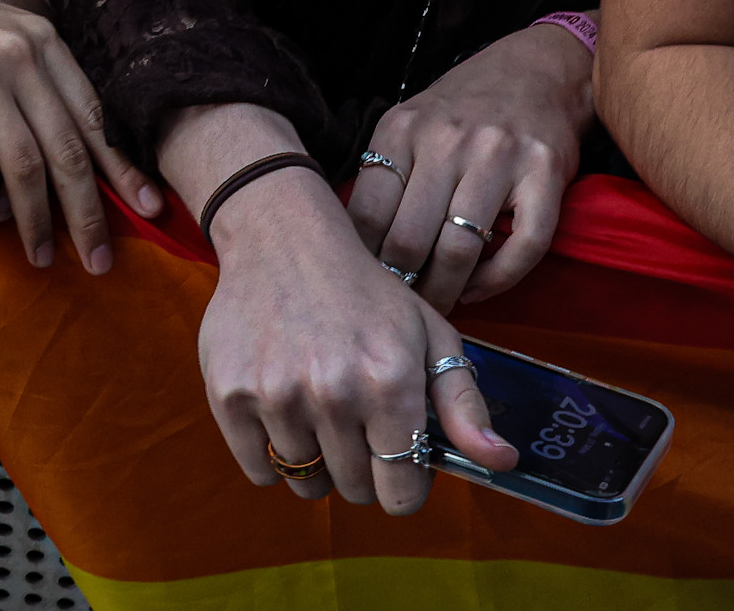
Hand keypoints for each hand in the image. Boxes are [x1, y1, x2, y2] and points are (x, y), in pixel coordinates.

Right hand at [0, 0, 155, 269]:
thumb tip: (72, 139)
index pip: (94, 113)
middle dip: (87, 211)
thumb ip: (31, 80)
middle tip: (101, 260)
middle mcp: (19, 52)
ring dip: (33, 221)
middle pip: (68, 148)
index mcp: (40, 41)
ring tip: (40, 260)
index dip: (122, 165)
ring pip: (23, 164)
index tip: (149, 209)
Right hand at [197, 162, 507, 505]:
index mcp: (391, 382)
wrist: (283, 239)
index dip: (404, 482)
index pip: (401, 494)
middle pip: (353, 490)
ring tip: (317, 412)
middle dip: (361, 468)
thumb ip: (465, 405)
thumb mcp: (429, 335)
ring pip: (304, 482)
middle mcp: (334, 392)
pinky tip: (283, 414)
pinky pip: (259, 470)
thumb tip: (504, 463)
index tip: (395, 457)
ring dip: (315, 460)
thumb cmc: (366, 293)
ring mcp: (276, 394)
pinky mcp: (230, 393)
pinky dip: (272, 457)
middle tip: (354, 422)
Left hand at [342, 20, 585, 311]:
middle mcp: (447, 140)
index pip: (367, 216)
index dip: (364, 263)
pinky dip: (497, 281)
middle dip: (403, 287)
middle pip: (409, 240)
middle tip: (403, 307)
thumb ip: (384, 176)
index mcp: (402, 129)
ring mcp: (499, 156)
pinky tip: (478, 289)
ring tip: (438, 306)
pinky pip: (522, 247)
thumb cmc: (462, 109)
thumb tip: (355, 248)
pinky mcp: (545, 173)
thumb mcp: (409, 125)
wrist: (535, 70)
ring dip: (447, 293)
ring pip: (461, 250)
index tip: (368, 285)